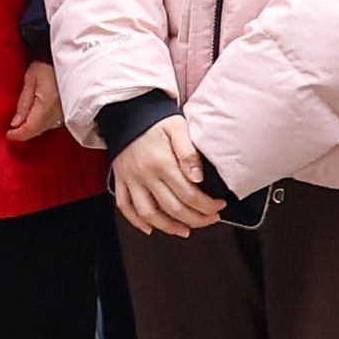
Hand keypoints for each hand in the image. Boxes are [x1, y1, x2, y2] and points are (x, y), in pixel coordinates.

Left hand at [3, 60, 65, 142]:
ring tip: (20, 125)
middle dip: (24, 132)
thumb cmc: (43, 67)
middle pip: (38, 130)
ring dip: (32, 129)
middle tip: (12, 131)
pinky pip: (52, 123)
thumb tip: (15, 123)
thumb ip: (23, 103)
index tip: (8, 134)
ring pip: (45, 128)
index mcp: (46, 105)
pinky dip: (41, 124)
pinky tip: (33, 119)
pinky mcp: (66, 111)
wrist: (61, 60)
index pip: (31, 128)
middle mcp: (57, 112)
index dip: (19, 134)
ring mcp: (63, 113)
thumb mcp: (29, 81)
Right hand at [111, 121, 221, 238]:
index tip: (218, 206)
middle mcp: (145, 174)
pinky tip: (150, 228)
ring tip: (184, 230)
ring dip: (168, 227)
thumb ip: (189, 152)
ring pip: (149, 214)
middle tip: (210, 219)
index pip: (189, 195)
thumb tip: (198, 178)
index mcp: (162, 162)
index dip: (207, 206)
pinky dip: (136, 221)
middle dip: (196, 219)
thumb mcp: (178, 127)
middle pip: (173, 209)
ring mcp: (131, 179)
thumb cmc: (155, 118)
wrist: (126, 108)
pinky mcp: (120, 179)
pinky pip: (125, 206)